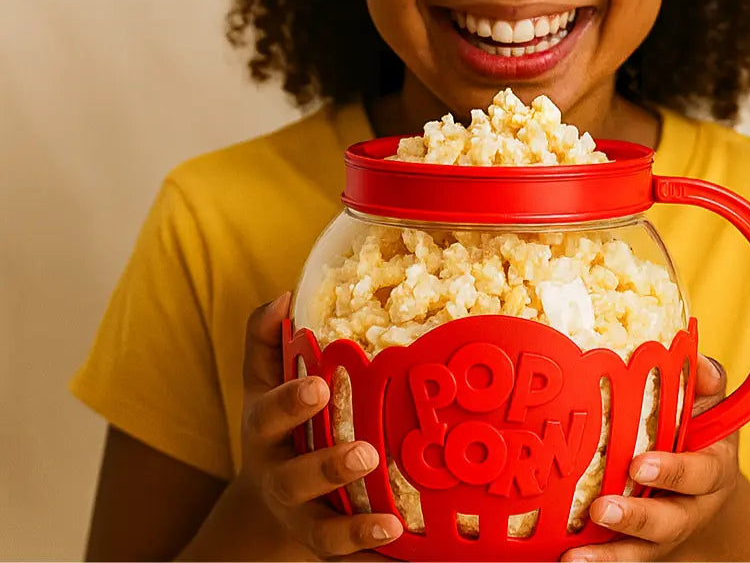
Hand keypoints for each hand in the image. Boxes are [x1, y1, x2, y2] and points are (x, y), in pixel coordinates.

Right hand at [235, 293, 403, 559]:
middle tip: (364, 452)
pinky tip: (402, 552)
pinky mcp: (325, 544)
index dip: (291, 401)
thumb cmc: (277, 421)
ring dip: (353, 528)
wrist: (265, 503)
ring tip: (390, 521)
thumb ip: (267, 335)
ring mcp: (302, 515)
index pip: (270, 412)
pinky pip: (347, 558)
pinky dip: (371, 557)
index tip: (319, 385)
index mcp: (264, 428)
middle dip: (327, 466)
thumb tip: (284, 295)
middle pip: (295, 477)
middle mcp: (279, 474)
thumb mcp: (263, 378)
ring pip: (321, 530)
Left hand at [562, 355, 737, 561]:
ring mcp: (665, 533)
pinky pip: (618, 559)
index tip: (640, 465)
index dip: (673, 471)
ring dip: (609, 556)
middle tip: (601, 510)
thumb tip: (697, 363)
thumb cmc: (695, 422)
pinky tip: (561, 560)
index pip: (701, 474)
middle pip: (670, 523)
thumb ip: (703, 378)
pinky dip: (594, 562)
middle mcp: (692, 507)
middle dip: (636, 519)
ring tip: (574, 557)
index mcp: (714, 469)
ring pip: (643, 552)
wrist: (697, 471)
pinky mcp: (640, 546)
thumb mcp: (706, 399)